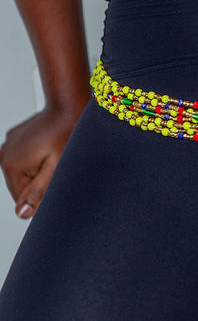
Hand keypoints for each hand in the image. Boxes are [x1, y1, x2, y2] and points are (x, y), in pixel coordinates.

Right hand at [0, 103, 85, 218]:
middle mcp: (4, 154)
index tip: (55, 181)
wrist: (68, 107)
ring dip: (39, 169)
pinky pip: (25, 157)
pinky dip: (36, 157)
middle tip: (57, 166)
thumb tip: (22, 213)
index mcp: (11, 165)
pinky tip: (49, 147)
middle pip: (22, 185)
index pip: (22, 199)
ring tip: (54, 155)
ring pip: (24, 171)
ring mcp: (9, 144)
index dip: (41, 197)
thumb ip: (39, 192)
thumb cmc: (66, 135)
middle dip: (40, 182)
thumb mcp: (56, 168)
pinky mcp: (16, 137)